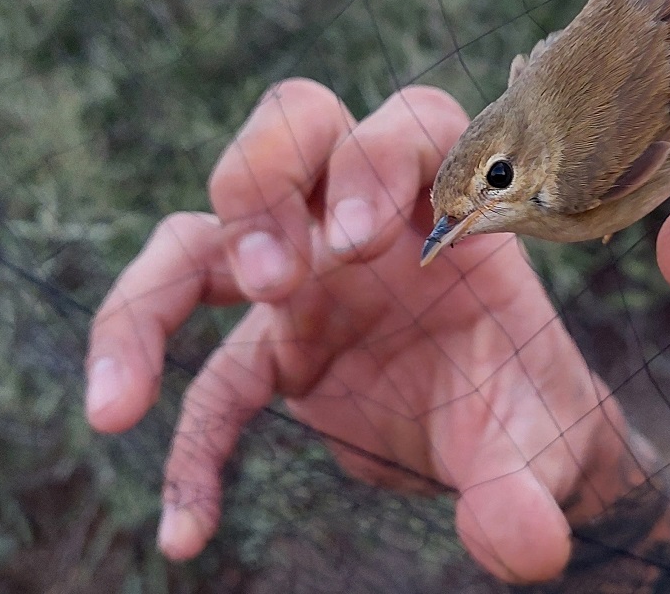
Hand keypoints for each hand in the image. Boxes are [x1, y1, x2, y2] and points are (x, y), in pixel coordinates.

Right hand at [85, 82, 638, 582]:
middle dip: (266, 178)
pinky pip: (205, 383)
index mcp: (448, 215)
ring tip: (130, 398)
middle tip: (276, 279)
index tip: (360, 240)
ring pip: (206, 228)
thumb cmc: (525, 409)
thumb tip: (520, 545)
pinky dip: (184, 451)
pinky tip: (186, 532)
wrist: (506, 448)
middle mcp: (368, 224)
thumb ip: (528, 484)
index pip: (413, 124)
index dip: (377, 158)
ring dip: (158, 292)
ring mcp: (309, 278)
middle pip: (296, 127)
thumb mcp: (538, 446)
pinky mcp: (273, 350)